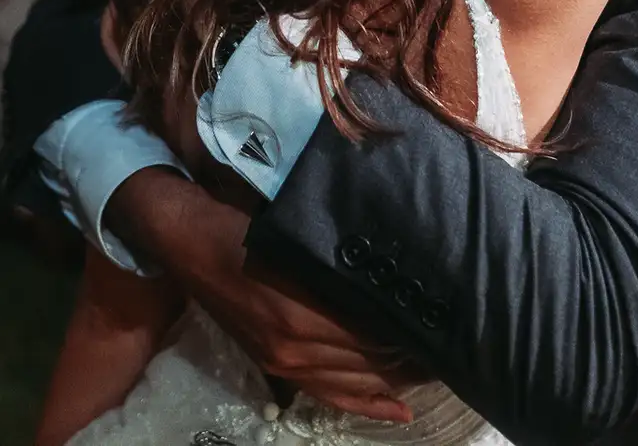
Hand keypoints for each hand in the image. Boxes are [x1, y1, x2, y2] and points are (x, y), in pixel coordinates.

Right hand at [116, 169, 414, 422]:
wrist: (190, 244)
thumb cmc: (247, 226)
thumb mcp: (298, 236)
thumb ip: (343, 258)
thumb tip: (394, 272)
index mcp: (305, 310)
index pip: (377, 333)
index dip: (413, 330)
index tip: (442, 319)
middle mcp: (297, 345)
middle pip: (374, 362)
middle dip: (413, 354)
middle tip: (447, 340)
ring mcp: (285, 362)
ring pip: (358, 383)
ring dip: (397, 378)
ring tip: (431, 364)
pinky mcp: (277, 368)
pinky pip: (331, 397)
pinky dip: (367, 406)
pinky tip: (399, 411)